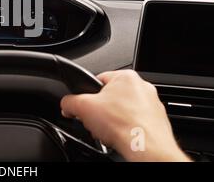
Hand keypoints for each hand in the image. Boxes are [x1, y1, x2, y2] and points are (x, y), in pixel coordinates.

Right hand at [60, 70, 189, 161]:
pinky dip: (127, 129)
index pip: (98, 80)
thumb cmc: (123, 125)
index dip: (87, 95)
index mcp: (126, 76)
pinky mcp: (157, 121)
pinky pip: (135, 122)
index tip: (85, 106)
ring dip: (114, 120)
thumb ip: (69, 102)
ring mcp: (152, 104)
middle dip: (101, 110)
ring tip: (109, 131)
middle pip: (111, 97)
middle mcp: (142, 87)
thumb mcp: (83, 108)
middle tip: (96, 121)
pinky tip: (121, 136)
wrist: (145, 147)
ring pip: (123, 110)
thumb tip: (66, 104)